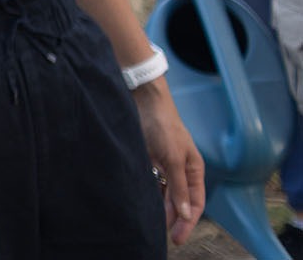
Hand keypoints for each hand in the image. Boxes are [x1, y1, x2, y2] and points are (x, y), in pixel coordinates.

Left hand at [134, 79, 203, 244]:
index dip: (188, 221)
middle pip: (180, 201)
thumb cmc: (164, 126)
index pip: (194, 203)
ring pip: (165, 194)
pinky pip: (152, 183)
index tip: (178, 237)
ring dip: (161, 208)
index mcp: (193, 170)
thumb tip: (185, 213)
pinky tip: (144, 204)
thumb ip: (178, 186)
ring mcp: (164, 165)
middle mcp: (181, 170)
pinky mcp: (149, 160)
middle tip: (164, 237)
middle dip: (174, 219)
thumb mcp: (173, 158)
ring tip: (154, 224)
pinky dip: (150, 194)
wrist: (144, 101)